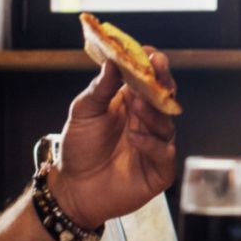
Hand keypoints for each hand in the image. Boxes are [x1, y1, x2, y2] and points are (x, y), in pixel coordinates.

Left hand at [53, 50, 177, 229]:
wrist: (74, 188)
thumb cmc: (79, 149)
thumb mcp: (83, 113)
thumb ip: (99, 89)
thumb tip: (112, 62)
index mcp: (131, 103)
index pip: (148, 79)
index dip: (152, 65)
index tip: (150, 52)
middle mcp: (148, 121)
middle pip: (165, 97)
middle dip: (163, 81)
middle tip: (157, 67)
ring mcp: (156, 144)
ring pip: (167, 123)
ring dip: (153, 113)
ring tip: (138, 105)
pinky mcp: (160, 168)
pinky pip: (163, 152)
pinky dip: (151, 144)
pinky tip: (135, 138)